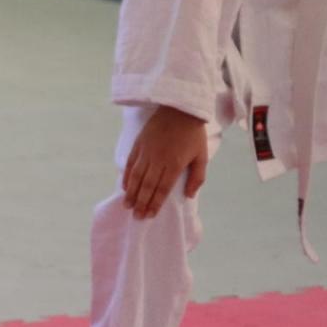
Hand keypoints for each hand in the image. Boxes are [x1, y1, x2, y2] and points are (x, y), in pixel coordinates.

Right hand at [122, 104, 208, 218]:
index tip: (149, 215)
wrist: (180, 110)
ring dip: (131, 193)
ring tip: (127, 206)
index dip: (155, 204)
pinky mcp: (138, 146)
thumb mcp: (202, 156)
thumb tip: (189, 195)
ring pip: (136, 177)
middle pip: (147, 186)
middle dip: (141, 203)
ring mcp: (146, 153)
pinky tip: (124, 187)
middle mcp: (158, 161)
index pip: (162, 189)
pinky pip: (130, 165)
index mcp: (175, 165)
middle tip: (136, 216)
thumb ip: (197, 177)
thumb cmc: (193, 134)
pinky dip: (126, 177)